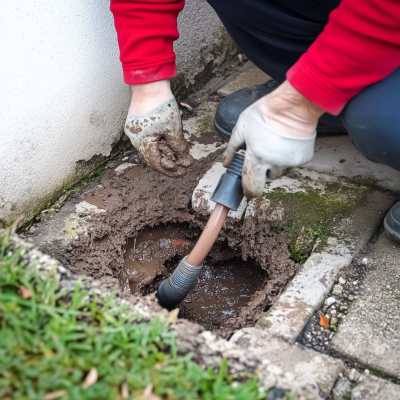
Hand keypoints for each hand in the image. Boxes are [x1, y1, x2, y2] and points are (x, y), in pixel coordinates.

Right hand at [125, 80, 192, 176]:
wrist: (149, 83)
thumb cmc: (160, 104)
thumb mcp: (173, 129)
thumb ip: (178, 146)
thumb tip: (185, 160)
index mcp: (142, 143)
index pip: (156, 164)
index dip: (170, 170)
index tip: (183, 172)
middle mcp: (135, 139)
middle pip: (153, 157)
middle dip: (169, 163)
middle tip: (183, 165)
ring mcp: (135, 131)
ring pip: (152, 148)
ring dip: (166, 153)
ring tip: (179, 155)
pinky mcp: (138, 124)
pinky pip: (149, 139)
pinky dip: (161, 144)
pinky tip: (171, 143)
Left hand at [224, 80, 323, 198]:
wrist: (294, 104)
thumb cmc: (265, 113)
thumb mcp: (241, 128)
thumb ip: (232, 148)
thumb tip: (226, 163)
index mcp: (257, 157)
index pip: (252, 185)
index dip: (249, 192)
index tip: (247, 193)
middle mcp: (275, 163)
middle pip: (267, 178)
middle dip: (263, 170)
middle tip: (263, 153)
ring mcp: (290, 162)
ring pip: (280, 171)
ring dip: (276, 164)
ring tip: (274, 145)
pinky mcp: (303, 159)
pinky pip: (292, 164)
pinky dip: (288, 158)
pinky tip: (286, 143)